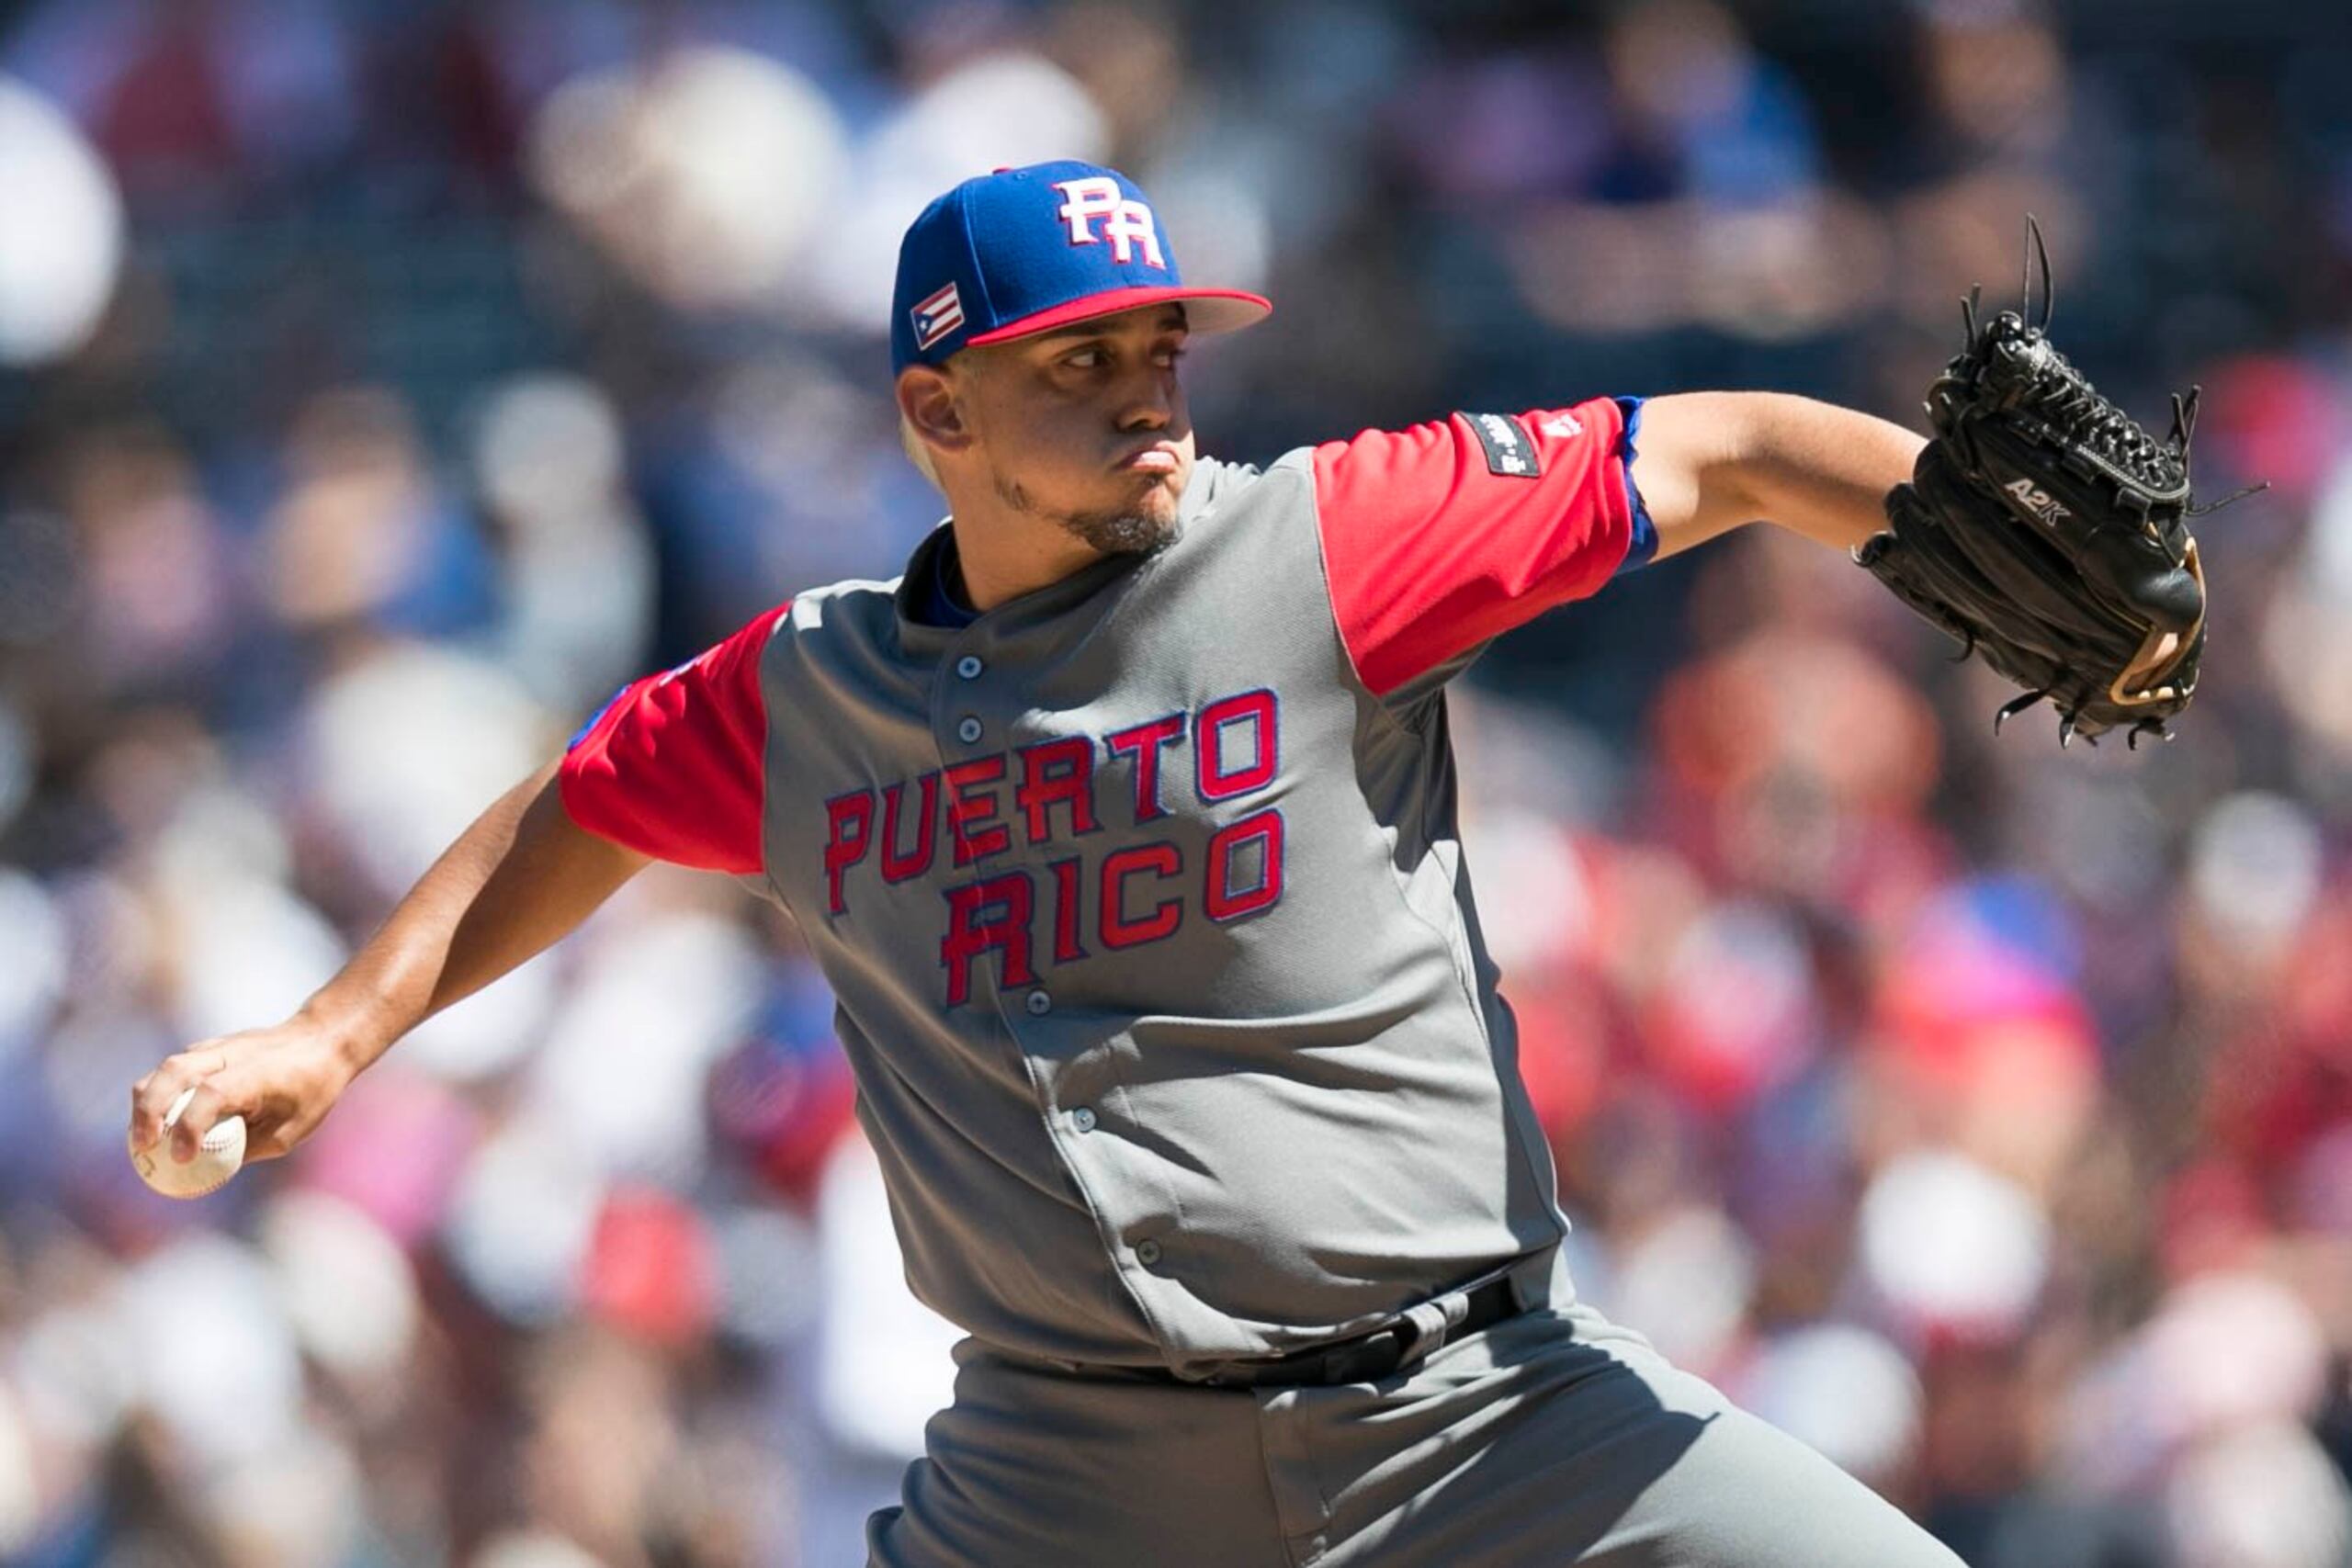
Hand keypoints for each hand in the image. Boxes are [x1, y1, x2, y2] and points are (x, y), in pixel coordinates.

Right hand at [128, 1016, 359, 1165]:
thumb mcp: (290, 1130)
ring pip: (167, 1067)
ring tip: (141, 1140)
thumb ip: (248, 1147)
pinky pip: (174, 1069)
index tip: (182, 1158)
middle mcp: (229, 1054)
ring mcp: (216, 1047)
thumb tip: (208, 1171)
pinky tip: (155, 1123)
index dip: (190, 1126)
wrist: (322, 1040)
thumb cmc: (311, 1089)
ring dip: (146, 1102)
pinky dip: (157, 1093)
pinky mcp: (208, 1049)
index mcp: (254, 1073)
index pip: (211, 1094)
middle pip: (174, 1071)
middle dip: (149, 1110)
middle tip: (143, 1148)